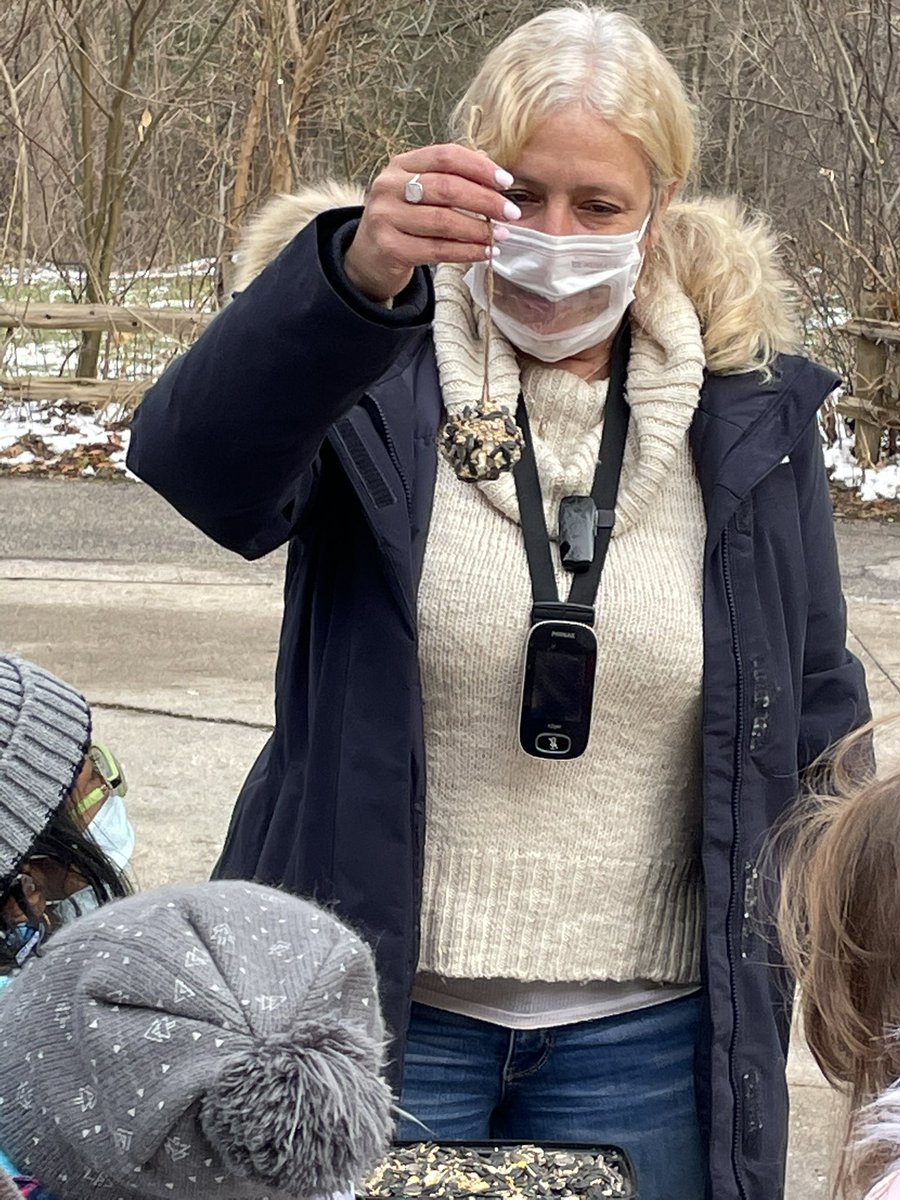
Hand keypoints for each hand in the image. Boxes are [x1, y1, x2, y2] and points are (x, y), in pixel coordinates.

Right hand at [343, 144, 520, 302]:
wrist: (369, 256)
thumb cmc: (405, 220)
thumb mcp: (419, 192)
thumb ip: (449, 180)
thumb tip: (495, 174)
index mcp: (400, 164)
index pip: (445, 156)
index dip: (479, 167)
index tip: (506, 181)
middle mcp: (389, 187)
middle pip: (447, 188)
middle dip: (485, 200)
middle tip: (511, 212)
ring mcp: (386, 217)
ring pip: (443, 221)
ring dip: (478, 229)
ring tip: (501, 235)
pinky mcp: (389, 248)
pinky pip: (436, 250)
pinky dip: (466, 252)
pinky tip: (484, 252)